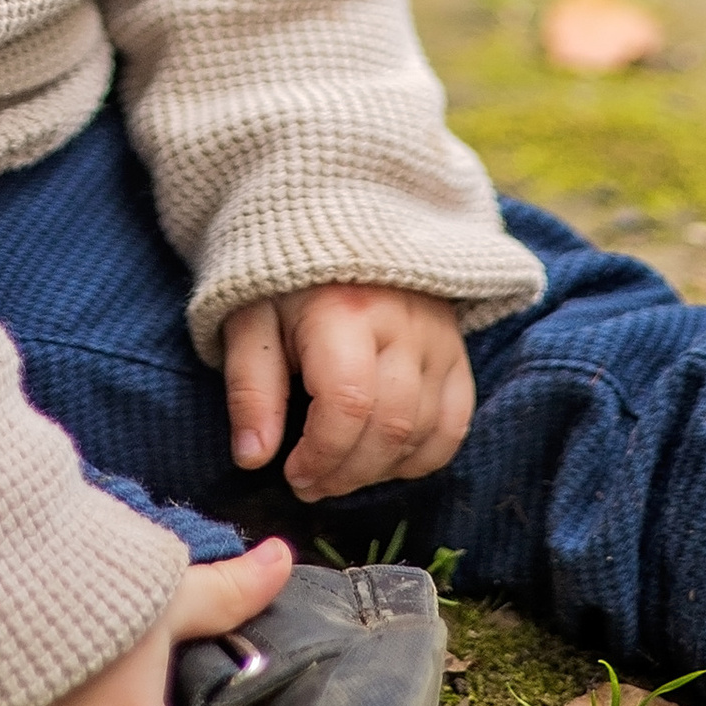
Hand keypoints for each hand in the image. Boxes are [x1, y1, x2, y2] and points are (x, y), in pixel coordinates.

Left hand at [222, 282, 474, 501]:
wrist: (336, 222)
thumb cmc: (284, 280)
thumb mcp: (249, 321)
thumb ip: (250, 389)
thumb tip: (253, 460)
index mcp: (343, 310)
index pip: (348, 404)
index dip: (322, 455)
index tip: (292, 472)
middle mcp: (402, 323)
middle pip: (390, 425)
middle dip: (347, 473)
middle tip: (311, 483)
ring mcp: (438, 336)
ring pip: (425, 430)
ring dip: (379, 470)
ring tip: (340, 470)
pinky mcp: (456, 349)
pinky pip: (456, 422)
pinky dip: (423, 456)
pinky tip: (385, 460)